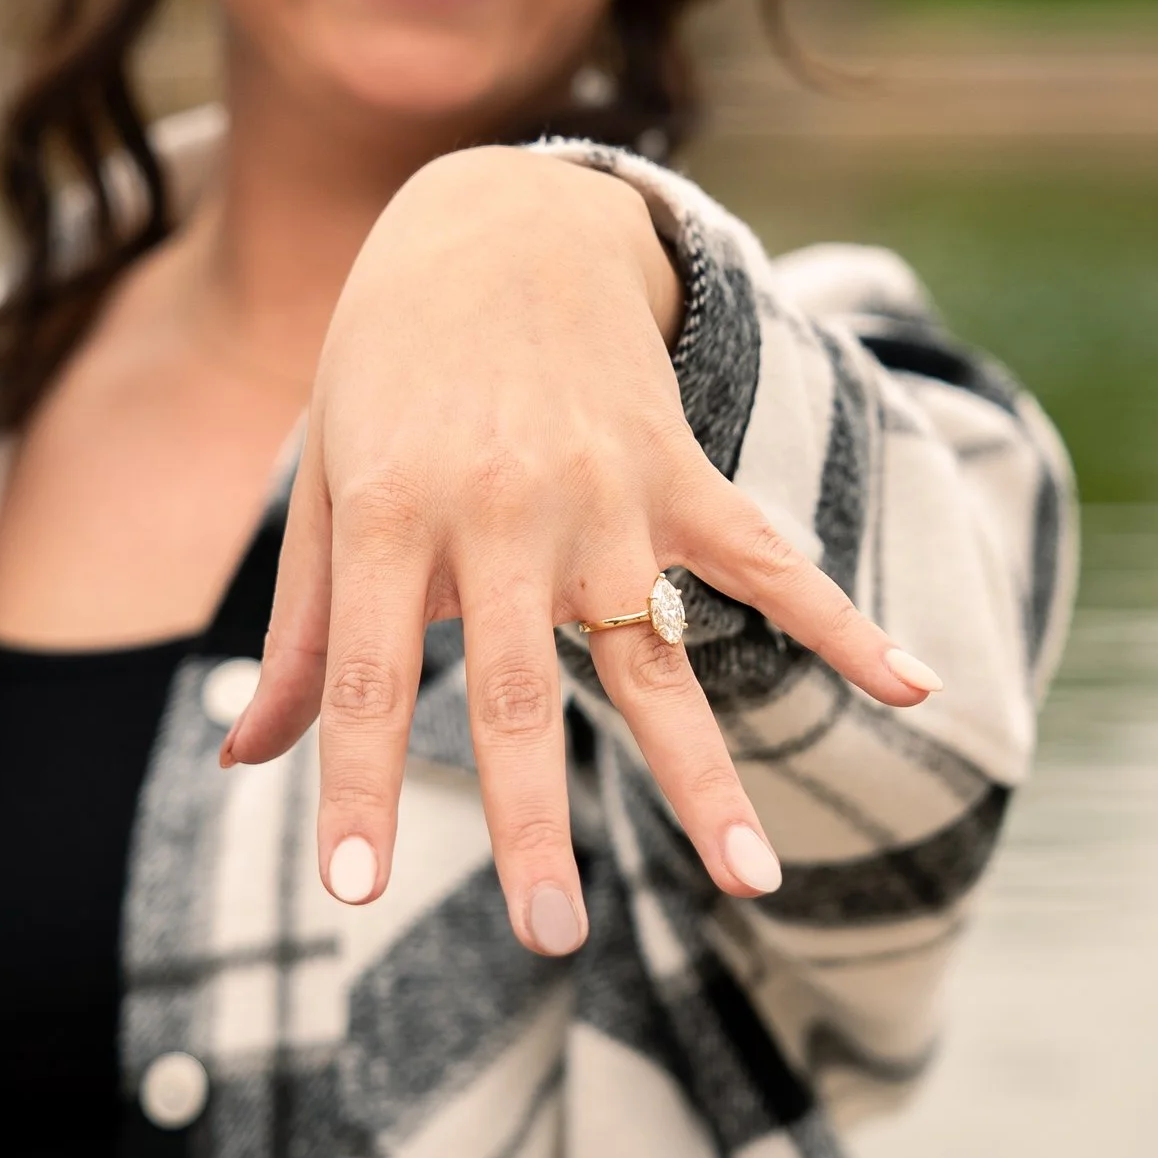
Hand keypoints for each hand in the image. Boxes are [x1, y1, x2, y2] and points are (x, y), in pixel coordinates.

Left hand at [225, 149, 939, 950]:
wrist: (496, 222)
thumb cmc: (385, 370)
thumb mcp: (323, 481)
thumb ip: (297, 631)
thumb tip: (244, 755)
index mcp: (387, 512)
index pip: (363, 676)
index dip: (359, 786)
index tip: (354, 889)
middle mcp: (498, 509)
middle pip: (516, 692)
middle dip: (534, 821)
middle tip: (548, 935)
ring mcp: (602, 492)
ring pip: (655, 659)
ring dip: (706, 776)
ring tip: (752, 881)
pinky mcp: (677, 471)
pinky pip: (767, 561)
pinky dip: (842, 623)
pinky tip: (913, 686)